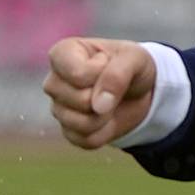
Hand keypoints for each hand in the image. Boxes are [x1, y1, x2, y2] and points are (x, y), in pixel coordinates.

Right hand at [42, 37, 157, 149]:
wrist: (140, 90)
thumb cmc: (132, 65)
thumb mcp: (135, 58)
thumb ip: (118, 74)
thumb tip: (98, 106)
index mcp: (63, 53)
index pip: (77, 74)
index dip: (101, 73)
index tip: (108, 62)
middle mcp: (54, 81)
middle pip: (78, 100)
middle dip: (105, 97)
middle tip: (112, 85)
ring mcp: (58, 107)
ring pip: (80, 124)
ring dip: (106, 116)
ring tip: (110, 101)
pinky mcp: (68, 131)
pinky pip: (86, 140)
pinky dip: (105, 132)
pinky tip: (108, 118)